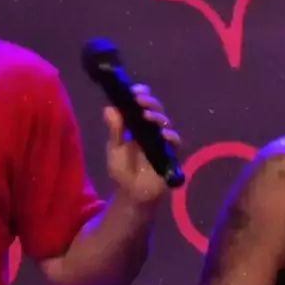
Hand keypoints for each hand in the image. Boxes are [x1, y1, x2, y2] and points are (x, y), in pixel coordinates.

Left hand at [104, 84, 180, 204]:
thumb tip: (108, 108)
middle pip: (156, 109)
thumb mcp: (114, 150)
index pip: (142, 104)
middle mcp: (152, 129)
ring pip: (165, 122)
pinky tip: (163, 135)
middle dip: (149, 102)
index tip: (134, 91)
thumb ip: (114, 130)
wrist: (132, 194)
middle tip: (140, 100)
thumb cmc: (123, 171)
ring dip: (157, 116)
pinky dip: (171, 136)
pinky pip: (175, 142)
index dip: (141, 95)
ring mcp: (163, 141)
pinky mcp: (171, 154)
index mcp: (137, 125)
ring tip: (147, 116)